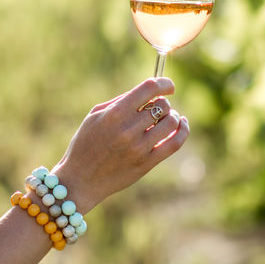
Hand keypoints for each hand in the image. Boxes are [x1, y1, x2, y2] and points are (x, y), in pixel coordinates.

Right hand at [51, 76, 189, 211]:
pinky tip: (182, 124)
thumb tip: (148, 92)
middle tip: (156, 108)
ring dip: (172, 116)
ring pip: (171, 122)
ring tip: (166, 118)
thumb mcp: (95, 116)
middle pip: (162, 105)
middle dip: (163, 103)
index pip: (149, 89)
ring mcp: (139, 148)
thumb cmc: (85, 144)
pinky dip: (183, 131)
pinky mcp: (146, 163)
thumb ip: (120, 101)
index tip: (169, 86)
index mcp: (114, 114)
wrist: (80, 179)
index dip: (164, 83)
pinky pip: (174, 143)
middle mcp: (128, 130)